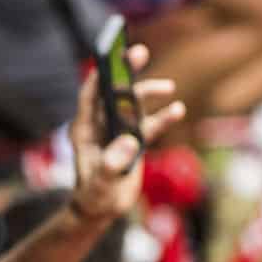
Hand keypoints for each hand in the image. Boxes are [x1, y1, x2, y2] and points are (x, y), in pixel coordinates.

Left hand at [68, 44, 185, 224]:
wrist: (103, 209)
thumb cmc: (95, 197)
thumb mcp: (100, 184)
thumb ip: (112, 164)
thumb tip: (129, 141)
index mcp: (84, 130)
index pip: (89, 97)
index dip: (98, 76)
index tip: (108, 58)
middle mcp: (101, 126)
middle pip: (114, 93)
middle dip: (126, 73)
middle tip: (139, 52)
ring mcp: (118, 131)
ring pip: (134, 105)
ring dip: (149, 93)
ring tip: (169, 88)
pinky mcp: (134, 140)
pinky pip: (149, 124)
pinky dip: (163, 116)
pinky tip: (177, 110)